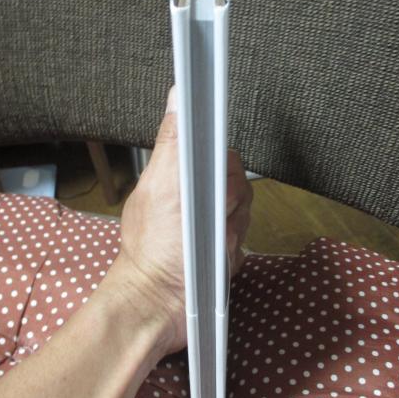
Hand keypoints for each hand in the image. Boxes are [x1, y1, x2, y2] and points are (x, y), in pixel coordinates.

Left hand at [113, 86, 252, 355]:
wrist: (160, 304)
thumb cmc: (154, 247)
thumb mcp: (161, 188)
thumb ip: (174, 143)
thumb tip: (179, 93)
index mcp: (180, 173)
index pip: (219, 151)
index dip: (222, 165)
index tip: (212, 188)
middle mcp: (198, 192)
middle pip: (238, 179)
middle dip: (227, 203)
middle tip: (204, 221)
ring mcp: (213, 220)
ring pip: (244, 209)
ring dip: (228, 229)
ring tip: (205, 245)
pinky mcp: (225, 245)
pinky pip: (244, 237)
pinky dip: (230, 250)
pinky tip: (212, 260)